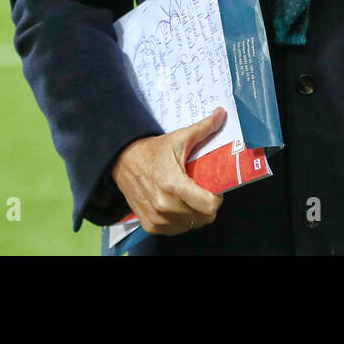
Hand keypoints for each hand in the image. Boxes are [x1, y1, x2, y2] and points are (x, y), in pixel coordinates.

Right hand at [111, 107, 225, 235]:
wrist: (121, 160)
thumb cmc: (151, 150)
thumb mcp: (178, 138)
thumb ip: (203, 128)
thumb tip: (222, 113)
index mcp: (174, 184)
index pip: (209, 205)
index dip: (216, 198)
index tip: (213, 189)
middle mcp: (165, 205)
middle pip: (203, 218)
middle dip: (207, 206)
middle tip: (202, 192)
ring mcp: (156, 218)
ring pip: (191, 225)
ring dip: (194, 214)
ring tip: (189, 198)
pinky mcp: (150, 224)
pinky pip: (176, 230)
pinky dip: (181, 221)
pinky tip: (177, 206)